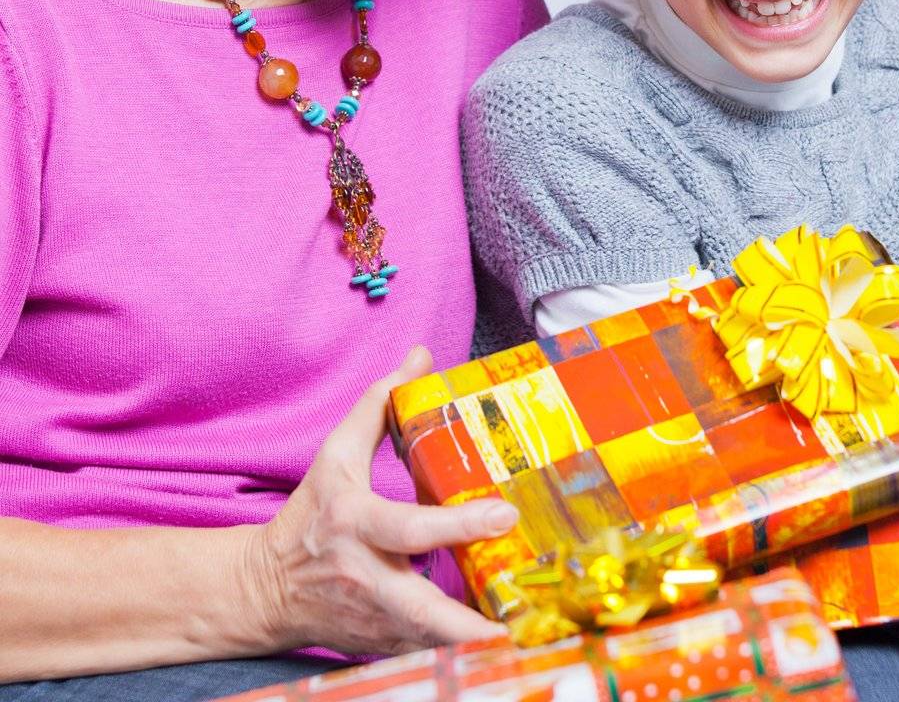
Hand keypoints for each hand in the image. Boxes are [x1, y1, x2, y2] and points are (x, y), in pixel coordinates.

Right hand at [247, 345, 517, 655]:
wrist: (264, 591)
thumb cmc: (311, 514)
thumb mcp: (335, 453)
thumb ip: (379, 403)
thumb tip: (420, 355)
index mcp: (355, 524)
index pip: (410, 528)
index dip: (458, 523)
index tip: (504, 514)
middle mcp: (365, 578)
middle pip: (421, 609)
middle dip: (468, 622)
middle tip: (520, 621)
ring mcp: (373, 619)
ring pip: (430, 640)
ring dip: (474, 640)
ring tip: (527, 634)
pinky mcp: (381, 644)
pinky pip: (427, 650)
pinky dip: (459, 648)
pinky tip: (500, 640)